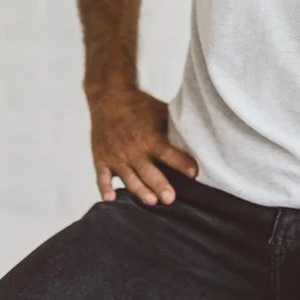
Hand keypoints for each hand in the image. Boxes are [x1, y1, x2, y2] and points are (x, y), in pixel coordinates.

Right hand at [86, 87, 198, 205]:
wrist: (109, 97)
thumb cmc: (140, 105)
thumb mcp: (160, 112)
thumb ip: (174, 128)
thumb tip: (198, 135)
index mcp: (151, 138)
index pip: (169, 154)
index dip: (182, 163)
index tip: (194, 173)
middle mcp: (134, 150)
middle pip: (149, 172)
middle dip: (160, 185)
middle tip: (170, 199)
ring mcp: (116, 156)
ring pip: (129, 179)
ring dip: (140, 191)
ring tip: (151, 202)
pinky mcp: (101, 160)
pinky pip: (102, 178)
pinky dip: (105, 189)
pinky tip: (111, 201)